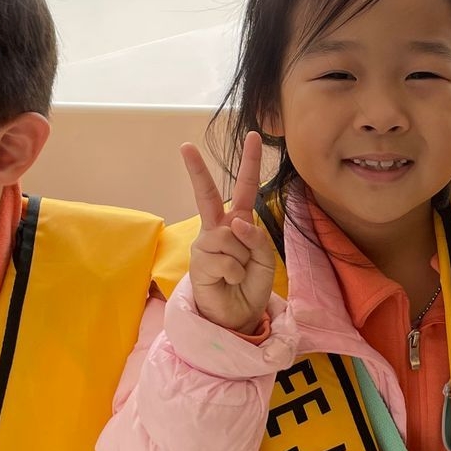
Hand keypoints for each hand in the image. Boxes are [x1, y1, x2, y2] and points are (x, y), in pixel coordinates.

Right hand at [181, 131, 276, 333]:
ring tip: (237, 274)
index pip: (246, 189)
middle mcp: (219, 228)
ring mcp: (206, 244)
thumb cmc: (250, 284)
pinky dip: (235, 274)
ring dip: (242, 259)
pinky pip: (226, 260)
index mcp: (238, 223)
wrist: (238, 315)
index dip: (250, 163)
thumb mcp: (265, 259)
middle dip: (196, 171)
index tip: (252, 135)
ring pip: (230, 238)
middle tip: (185, 146)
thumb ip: (256, 238)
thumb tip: (235, 222)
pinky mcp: (199, 262)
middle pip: (208, 195)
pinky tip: (228, 281)